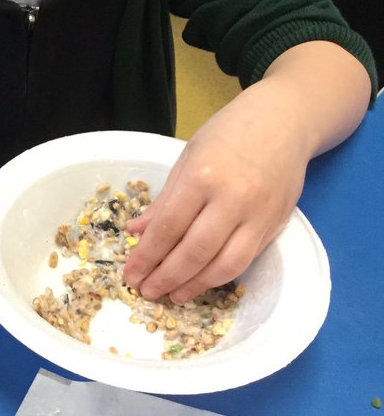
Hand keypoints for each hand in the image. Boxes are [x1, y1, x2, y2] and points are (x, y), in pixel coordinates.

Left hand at [123, 81, 308, 303]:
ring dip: (195, 285)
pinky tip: (202, 281)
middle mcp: (233, 198)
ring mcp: (259, 214)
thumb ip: (164, 200)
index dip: (147, 256)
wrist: (286, 120)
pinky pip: (246, 259)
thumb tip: (135, 232)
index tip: (130, 274)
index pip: (168, 228)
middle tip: (146, 291)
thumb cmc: (230, 132)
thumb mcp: (188, 157)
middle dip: (166, 277)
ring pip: (225, 265)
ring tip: (173, 295)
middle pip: (195, 252)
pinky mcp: (277, 223)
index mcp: (203, 176)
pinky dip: (221, 276)